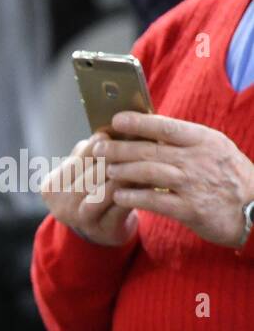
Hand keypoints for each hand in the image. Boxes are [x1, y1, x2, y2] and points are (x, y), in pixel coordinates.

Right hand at [39, 133, 138, 245]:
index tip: (119, 130)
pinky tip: (150, 180)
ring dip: (129, 174)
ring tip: (147, 159)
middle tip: (141, 142)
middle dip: (118, 157)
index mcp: (51, 185)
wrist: (100, 228)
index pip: (78, 158)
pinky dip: (136, 192)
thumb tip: (115, 125)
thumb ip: (92, 152)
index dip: (99, 144)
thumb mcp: (83, 171)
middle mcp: (60, 203)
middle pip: (92, 174)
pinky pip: (122, 207)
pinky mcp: (102, 230)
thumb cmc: (93, 190)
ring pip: (106, 190)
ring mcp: (79, 218)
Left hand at [101, 111, 253, 248]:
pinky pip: (154, 201)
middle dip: (119, 149)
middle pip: (149, 150)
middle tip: (99, 149)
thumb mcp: (215, 151)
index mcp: (205, 141)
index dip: (138, 123)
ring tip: (107, 171)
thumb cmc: (231, 178)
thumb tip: (150, 131)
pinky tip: (118, 196)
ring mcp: (194, 184)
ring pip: (148, 173)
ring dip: (122, 171)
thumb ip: (186, 142)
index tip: (116, 120)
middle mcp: (198, 160)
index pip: (166, 127)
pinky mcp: (190, 209)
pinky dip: (132, 197)